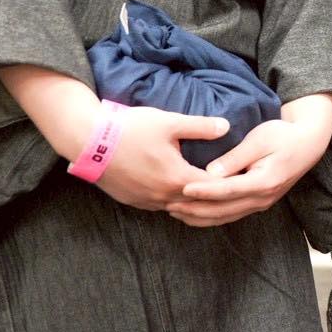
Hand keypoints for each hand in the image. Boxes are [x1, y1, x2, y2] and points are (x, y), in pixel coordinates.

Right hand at [98, 107, 230, 209]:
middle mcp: (163, 196)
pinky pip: (160, 206)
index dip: (231, 183)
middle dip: (217, 200)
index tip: (244, 179)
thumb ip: (200, 127)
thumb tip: (226, 126)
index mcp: (177, 178)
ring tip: (211, 198)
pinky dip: (175, 203)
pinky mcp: (132, 201)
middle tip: (234, 195)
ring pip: (179, 208)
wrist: (87, 141)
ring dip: (195, 204)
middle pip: (199, 205)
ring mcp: (146, 201)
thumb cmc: (129, 129)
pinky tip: (181, 196)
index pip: (214, 188)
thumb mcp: (169, 122)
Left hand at [167, 94, 331, 226]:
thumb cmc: (283, 136)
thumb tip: (211, 172)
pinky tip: (193, 214)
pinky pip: (231, 215)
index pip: (227, 190)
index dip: (204, 191)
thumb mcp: (259, 139)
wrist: (308, 144)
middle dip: (194, 209)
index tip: (182, 188)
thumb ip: (235, 157)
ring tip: (174, 212)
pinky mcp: (258, 203)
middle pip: (223, 210)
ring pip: (225, 217)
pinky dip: (210, 217)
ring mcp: (261, 203)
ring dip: (199, 217)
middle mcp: (263, 198)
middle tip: (168, 204)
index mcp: (264, 181)